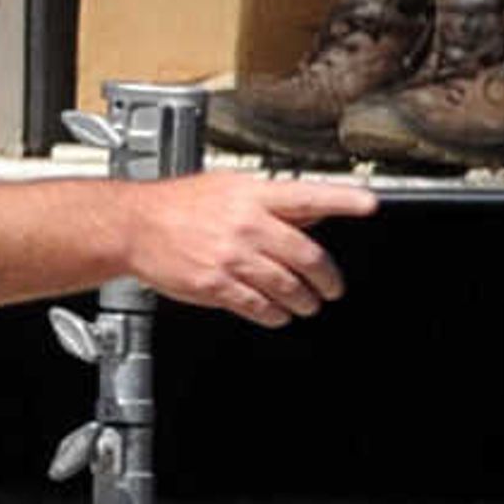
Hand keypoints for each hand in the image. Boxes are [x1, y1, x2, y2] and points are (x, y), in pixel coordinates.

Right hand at [125, 174, 377, 326]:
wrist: (133, 227)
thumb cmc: (176, 205)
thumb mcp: (228, 188)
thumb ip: (271, 202)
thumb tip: (310, 212)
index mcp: (253, 196)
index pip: (309, 195)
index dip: (343, 200)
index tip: (370, 205)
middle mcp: (246, 225)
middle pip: (305, 255)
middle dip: (326, 278)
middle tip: (333, 288)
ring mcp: (231, 257)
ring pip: (285, 286)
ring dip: (302, 301)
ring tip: (307, 306)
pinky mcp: (214, 285)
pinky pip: (255, 305)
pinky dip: (272, 315)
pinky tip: (276, 315)